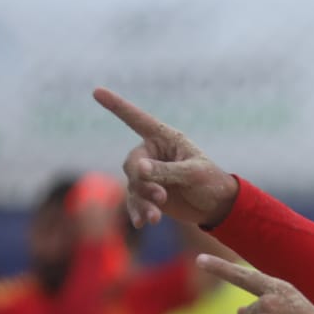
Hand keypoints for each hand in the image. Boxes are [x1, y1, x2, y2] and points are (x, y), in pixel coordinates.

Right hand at [93, 88, 239, 228]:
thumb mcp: (192, 174)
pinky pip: (135, 201)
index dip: (116, 106)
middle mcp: (153, 153)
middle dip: (142, 181)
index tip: (96, 91)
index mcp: (165, 138)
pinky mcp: (147, 194)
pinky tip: (143, 223)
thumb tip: (138, 169)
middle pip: (131, 164)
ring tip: (155, 217)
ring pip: (132, 185)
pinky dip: (138, 212)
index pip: (137, 119)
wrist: (217, 206)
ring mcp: (148, 174)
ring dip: (142, 201)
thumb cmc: (210, 182)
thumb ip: (165, 171)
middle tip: (161, 196)